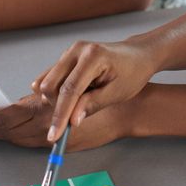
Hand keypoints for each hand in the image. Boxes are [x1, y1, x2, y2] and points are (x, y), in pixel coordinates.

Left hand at [0, 93, 125, 150]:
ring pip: (21, 137)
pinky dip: (21, 134)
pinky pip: (34, 138)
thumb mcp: (85, 84)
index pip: (10, 118)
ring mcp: (57, 135)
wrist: (133, 108)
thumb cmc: (114, 85)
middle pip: (11, 130)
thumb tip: (36, 93)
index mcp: (51, 107)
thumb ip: (58, 94)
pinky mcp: (64, 140)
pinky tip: (16, 128)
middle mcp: (52, 123)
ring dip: (5, 133)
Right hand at [32, 39, 157, 142]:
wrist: (137, 55)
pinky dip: (57, 92)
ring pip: (48, 82)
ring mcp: (70, 51)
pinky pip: (51, 78)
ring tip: (81, 103)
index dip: (60, 115)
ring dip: (56, 100)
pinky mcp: (67, 57)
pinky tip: (75, 96)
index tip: (54, 136)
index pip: (69, 89)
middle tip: (71, 120)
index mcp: (93, 56)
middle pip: (50, 85)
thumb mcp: (117, 93)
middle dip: (56, 107)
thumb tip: (71, 120)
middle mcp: (77, 50)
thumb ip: (93, 105)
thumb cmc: (133, 72)